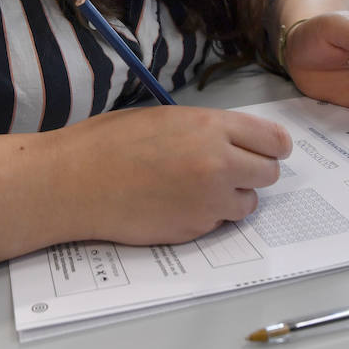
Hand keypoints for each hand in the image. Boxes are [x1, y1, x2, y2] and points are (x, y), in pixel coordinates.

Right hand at [54, 106, 290, 245]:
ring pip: (248, 204)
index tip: (269, 150)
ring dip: (234, 197)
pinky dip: (208, 216)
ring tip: (200, 189)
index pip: (273, 140)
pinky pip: (219, 223)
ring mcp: (208, 202)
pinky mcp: (194, 231)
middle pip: (269, 173)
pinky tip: (178, 204)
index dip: (274, 146)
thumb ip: (206, 129)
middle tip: (233, 170)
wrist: (75, 183)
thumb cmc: (109, 142)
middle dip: (255, 171)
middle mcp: (218, 165)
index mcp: (210, 128)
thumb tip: (234, 142)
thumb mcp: (165, 118)